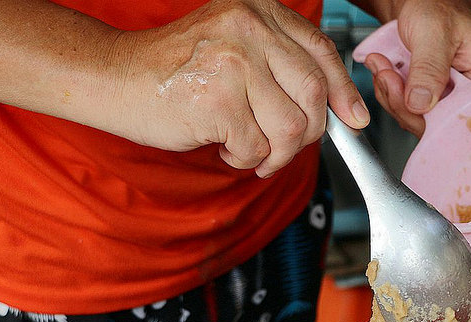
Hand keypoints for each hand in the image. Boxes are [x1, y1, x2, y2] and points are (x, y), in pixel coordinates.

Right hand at [114, 0, 369, 176]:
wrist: (115, 77)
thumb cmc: (176, 69)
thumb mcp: (234, 45)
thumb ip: (281, 65)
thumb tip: (341, 109)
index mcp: (258, 11)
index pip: (321, 52)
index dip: (344, 91)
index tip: (355, 118)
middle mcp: (249, 29)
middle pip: (314, 96)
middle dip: (305, 134)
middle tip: (281, 146)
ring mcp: (233, 63)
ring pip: (291, 129)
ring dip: (274, 153)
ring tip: (248, 148)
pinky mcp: (216, 101)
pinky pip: (256, 148)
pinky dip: (243, 159)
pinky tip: (222, 145)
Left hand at [361, 0, 470, 136]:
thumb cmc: (437, 3)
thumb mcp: (435, 32)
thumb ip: (429, 68)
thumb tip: (420, 103)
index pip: (464, 119)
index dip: (434, 119)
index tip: (410, 101)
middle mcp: (467, 93)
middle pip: (436, 123)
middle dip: (404, 103)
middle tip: (388, 76)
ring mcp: (445, 96)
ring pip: (416, 117)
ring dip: (392, 96)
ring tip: (383, 67)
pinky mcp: (426, 96)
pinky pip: (405, 107)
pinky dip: (390, 92)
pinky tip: (385, 72)